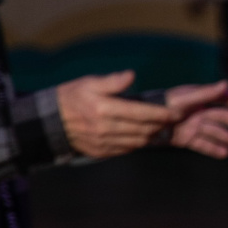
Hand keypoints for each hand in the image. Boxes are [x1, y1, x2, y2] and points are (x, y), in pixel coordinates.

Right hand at [56, 72, 177, 158]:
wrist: (49, 121)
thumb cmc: (72, 97)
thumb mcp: (89, 83)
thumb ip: (112, 81)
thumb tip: (131, 75)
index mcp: (103, 109)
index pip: (142, 113)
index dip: (163, 114)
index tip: (177, 112)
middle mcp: (104, 128)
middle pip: (143, 129)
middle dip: (162, 124)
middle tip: (174, 118)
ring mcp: (101, 142)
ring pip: (137, 142)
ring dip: (152, 135)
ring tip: (162, 126)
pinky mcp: (99, 152)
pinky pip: (125, 150)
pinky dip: (137, 143)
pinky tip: (143, 135)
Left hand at [166, 82, 227, 158]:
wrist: (135, 124)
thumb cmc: (159, 106)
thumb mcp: (183, 99)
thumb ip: (205, 93)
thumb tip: (227, 84)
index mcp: (198, 98)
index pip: (223, 97)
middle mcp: (196, 111)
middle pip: (222, 116)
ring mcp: (190, 125)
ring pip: (215, 132)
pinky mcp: (183, 139)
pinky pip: (202, 144)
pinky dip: (213, 149)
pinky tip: (225, 154)